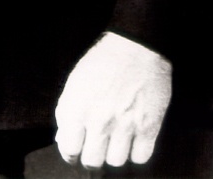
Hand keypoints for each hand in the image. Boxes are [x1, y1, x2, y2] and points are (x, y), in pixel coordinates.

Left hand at [55, 31, 172, 169]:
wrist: (135, 50)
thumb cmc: (101, 63)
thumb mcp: (74, 83)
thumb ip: (66, 113)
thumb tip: (63, 140)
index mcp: (78, 108)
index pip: (69, 149)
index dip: (70, 154)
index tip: (75, 152)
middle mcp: (100, 120)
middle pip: (93, 161)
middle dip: (91, 158)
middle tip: (94, 149)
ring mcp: (126, 125)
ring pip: (117, 163)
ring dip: (114, 155)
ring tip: (113, 143)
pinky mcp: (149, 127)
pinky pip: (141, 158)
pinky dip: (136, 154)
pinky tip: (132, 142)